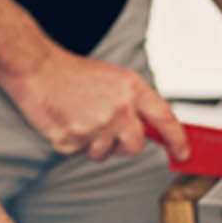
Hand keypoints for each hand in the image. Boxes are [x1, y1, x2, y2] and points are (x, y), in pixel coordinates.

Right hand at [13, 50, 188, 162]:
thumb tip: (151, 127)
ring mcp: (95, 127)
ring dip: (95, 143)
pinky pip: (80, 153)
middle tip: (107, 128)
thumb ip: (134, 102)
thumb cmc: (73, 73)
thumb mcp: (114, 78)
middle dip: (124, 144)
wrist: (38, 69)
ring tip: (80, 117)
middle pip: (135, 146)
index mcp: (131, 89)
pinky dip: (74, 143)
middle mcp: (117, 109)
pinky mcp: (72, 141)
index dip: (177, 139)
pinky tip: (67, 121)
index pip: (165, 119)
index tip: (183, 153)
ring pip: (105, 153)